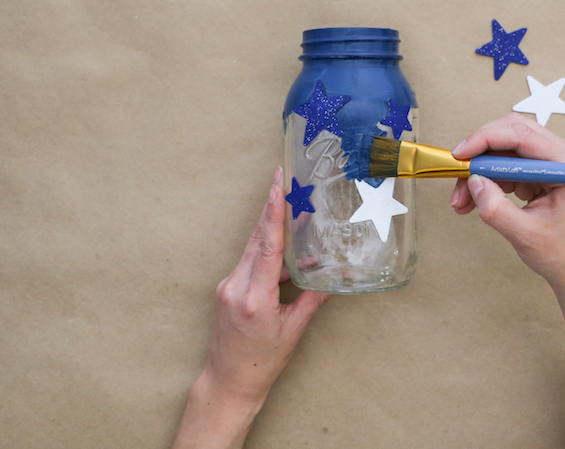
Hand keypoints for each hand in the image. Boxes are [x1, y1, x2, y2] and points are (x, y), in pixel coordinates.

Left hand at [173, 167, 330, 448]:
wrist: (227, 383)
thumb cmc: (261, 363)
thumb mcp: (293, 331)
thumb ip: (312, 299)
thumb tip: (337, 276)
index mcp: (255, 297)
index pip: (266, 245)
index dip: (273, 212)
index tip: (277, 185)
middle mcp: (236, 286)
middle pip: (257, 238)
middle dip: (272, 209)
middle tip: (285, 180)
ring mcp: (228, 286)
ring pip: (253, 248)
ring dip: (271, 229)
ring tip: (292, 208)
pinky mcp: (227, 289)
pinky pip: (250, 262)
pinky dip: (267, 251)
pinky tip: (287, 250)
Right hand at [451, 115, 564, 447]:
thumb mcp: (527, 238)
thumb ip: (496, 210)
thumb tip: (472, 183)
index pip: (521, 133)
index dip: (484, 139)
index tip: (458, 156)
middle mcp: (564, 159)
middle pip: (511, 137)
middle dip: (477, 154)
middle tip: (450, 174)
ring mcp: (553, 171)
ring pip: (505, 155)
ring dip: (478, 173)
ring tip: (459, 202)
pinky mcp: (542, 184)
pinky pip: (507, 172)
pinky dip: (486, 185)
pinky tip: (471, 206)